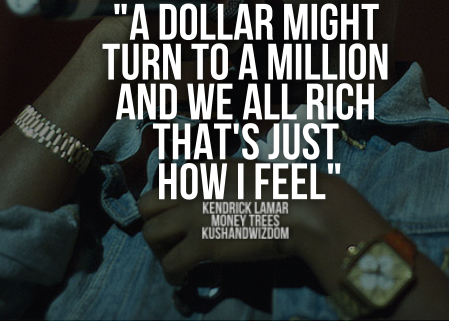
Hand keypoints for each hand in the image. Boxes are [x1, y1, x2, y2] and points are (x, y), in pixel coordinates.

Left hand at [139, 159, 297, 284]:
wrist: (301, 207)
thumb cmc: (286, 190)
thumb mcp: (247, 173)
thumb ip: (224, 181)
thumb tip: (219, 199)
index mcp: (206, 168)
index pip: (167, 184)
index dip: (169, 207)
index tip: (179, 221)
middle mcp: (193, 187)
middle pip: (147, 205)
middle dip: (154, 225)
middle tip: (171, 241)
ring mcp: (195, 214)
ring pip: (150, 233)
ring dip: (160, 251)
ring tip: (177, 263)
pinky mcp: (202, 243)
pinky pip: (170, 264)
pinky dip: (173, 275)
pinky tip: (186, 280)